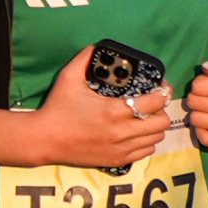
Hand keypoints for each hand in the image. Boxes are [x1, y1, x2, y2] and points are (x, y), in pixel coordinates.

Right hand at [26, 46, 173, 170]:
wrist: (45, 139)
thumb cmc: (58, 107)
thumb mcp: (69, 77)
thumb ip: (85, 58)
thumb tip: (98, 46)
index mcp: (115, 110)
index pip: (156, 102)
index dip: (162, 92)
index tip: (160, 86)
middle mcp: (123, 132)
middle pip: (162, 123)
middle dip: (160, 110)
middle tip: (150, 103)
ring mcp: (122, 149)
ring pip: (157, 138)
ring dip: (154, 126)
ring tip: (143, 117)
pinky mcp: (118, 161)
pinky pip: (146, 152)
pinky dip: (146, 141)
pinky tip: (134, 133)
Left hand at [182, 55, 207, 152]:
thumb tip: (205, 68)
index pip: (198, 86)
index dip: (198, 84)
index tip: (205, 86)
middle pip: (195, 103)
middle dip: (194, 98)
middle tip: (204, 99)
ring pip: (197, 120)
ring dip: (197, 114)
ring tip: (206, 110)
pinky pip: (204, 139)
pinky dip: (201, 131)